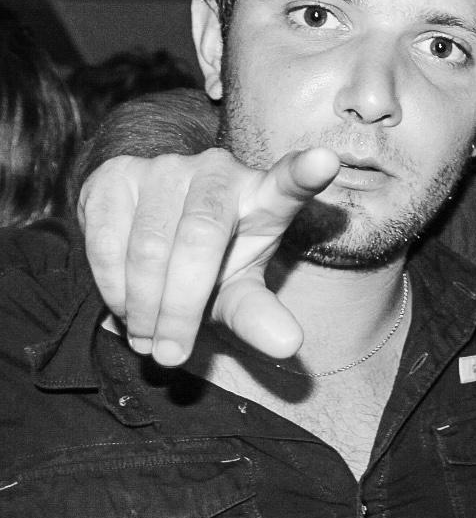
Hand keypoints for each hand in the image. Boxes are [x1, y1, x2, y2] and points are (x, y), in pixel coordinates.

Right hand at [77, 147, 340, 365]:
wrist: (149, 240)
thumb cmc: (211, 266)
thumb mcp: (238, 293)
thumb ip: (259, 315)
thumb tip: (288, 345)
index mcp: (265, 198)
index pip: (289, 182)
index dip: (305, 172)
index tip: (325, 161)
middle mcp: (219, 171)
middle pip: (202, 238)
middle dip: (182, 308)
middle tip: (171, 355)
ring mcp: (166, 167)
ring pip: (150, 243)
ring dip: (144, 305)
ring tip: (147, 340)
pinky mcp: (116, 174)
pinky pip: (107, 238)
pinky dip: (113, 286)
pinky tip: (123, 308)